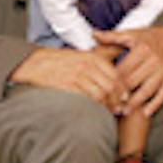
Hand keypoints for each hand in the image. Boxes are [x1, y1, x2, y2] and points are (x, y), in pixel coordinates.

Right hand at [9, 46, 127, 110]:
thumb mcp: (84, 54)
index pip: (116, 74)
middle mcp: (87, 65)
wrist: (36, 64)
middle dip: (118, 100)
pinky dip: (95, 107)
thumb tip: (122, 50)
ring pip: (101, 94)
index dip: (123, 89)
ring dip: (108, 106)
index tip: (126, 98)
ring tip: (110, 112)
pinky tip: (97, 111)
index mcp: (93, 57)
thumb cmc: (62, 61)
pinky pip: (87, 99)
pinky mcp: (68, 86)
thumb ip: (103, 54)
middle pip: (111, 86)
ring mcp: (77, 76)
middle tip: (120, 108)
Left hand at [94, 25, 162, 116]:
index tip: (102, 91)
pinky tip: (144, 113)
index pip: (123, 70)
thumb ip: (112, 36)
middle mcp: (154, 60)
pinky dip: (154, 105)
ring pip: (147, 91)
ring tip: (124, 111)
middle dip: (121, 95)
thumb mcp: (132, 34)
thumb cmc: (151, 37)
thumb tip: (93, 34)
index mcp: (142, 49)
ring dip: (135, 103)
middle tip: (110, 105)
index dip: (112, 82)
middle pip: (133, 82)